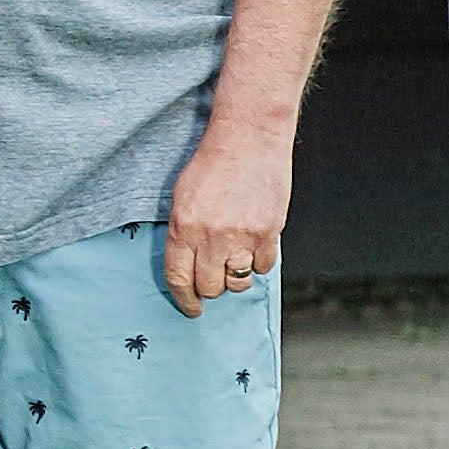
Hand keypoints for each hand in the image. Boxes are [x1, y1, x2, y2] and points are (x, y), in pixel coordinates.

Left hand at [162, 120, 290, 317]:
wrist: (248, 141)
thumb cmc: (211, 165)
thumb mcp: (182, 198)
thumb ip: (184, 233)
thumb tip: (189, 265)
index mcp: (183, 228)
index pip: (179, 278)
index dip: (183, 299)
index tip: (189, 308)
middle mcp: (211, 236)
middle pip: (209, 286)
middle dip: (209, 289)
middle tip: (212, 280)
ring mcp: (243, 236)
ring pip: (238, 281)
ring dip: (234, 278)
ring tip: (233, 262)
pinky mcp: (270, 232)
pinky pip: (264, 266)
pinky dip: (258, 263)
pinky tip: (253, 248)